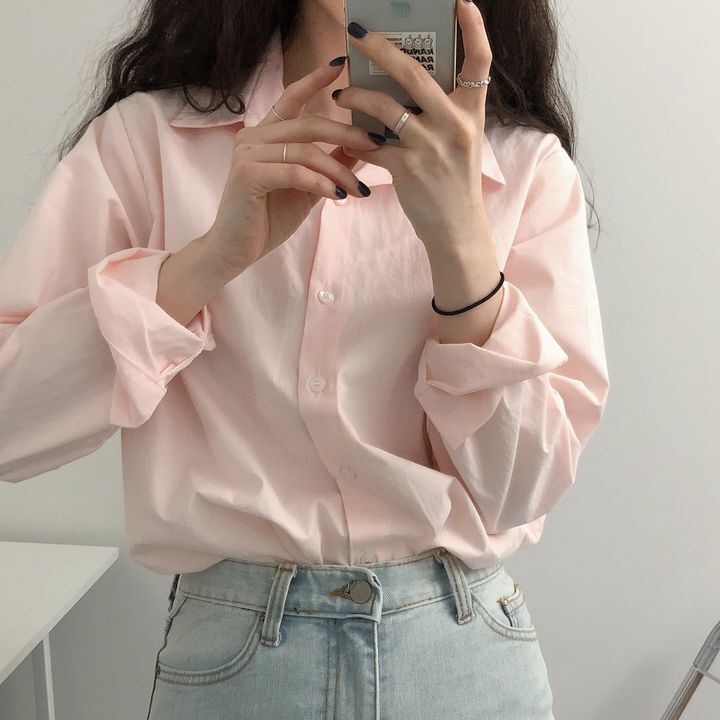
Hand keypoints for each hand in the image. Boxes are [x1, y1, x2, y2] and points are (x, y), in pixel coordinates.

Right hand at [205, 59, 381, 274]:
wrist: (237, 250)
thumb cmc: (270, 218)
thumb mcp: (308, 186)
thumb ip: (329, 164)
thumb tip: (361, 146)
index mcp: (266, 133)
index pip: (291, 98)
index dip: (314, 80)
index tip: (340, 64)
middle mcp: (253, 136)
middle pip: (309, 125)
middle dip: (347, 134)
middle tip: (376, 144)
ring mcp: (248, 153)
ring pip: (305, 151)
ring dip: (338, 170)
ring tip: (358, 189)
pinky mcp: (247, 174)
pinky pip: (294, 172)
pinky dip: (320, 183)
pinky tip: (337, 197)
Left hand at [338, 0, 493, 253]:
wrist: (456, 228)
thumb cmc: (454, 181)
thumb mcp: (462, 141)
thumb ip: (442, 112)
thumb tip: (403, 84)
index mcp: (471, 113)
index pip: (480, 64)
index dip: (474, 29)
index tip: (461, 2)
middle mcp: (455, 125)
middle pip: (415, 74)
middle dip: (381, 48)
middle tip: (357, 32)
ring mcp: (432, 147)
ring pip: (386, 108)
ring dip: (357, 96)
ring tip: (342, 95)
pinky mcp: (409, 170)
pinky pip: (373, 145)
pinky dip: (356, 140)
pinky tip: (347, 137)